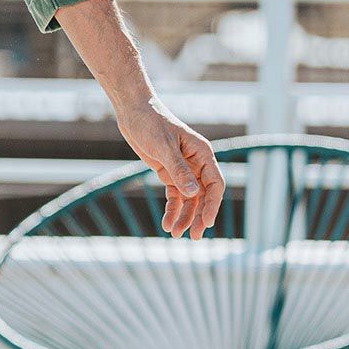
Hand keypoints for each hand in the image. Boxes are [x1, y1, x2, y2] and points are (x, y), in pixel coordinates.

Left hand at [114, 100, 224, 238]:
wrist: (134, 111)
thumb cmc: (151, 123)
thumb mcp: (164, 147)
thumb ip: (179, 170)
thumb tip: (194, 194)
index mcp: (203, 154)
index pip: (215, 184)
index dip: (213, 205)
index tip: (208, 223)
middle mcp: (197, 163)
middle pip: (204, 196)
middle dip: (199, 216)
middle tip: (194, 237)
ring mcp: (183, 169)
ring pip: (190, 199)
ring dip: (185, 217)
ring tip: (176, 235)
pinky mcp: (169, 173)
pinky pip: (175, 196)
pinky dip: (172, 210)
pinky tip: (167, 224)